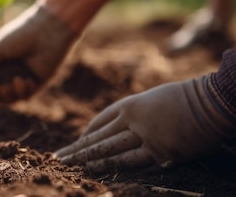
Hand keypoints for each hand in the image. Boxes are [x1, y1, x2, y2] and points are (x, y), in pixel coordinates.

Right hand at [0, 3, 76, 103]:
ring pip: (12, 98)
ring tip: (15, 80)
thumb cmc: (20, 34)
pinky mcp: (37, 82)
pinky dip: (24, 91)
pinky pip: (27, 95)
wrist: (46, 30)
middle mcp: (9, 74)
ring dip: (11, 94)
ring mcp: (23, 79)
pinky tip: (26, 80)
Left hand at [54, 76, 234, 172]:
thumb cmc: (183, 98)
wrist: (210, 102)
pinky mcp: (159, 151)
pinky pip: (132, 161)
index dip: (85, 135)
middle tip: (59, 157)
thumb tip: (120, 127)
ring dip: (88, 160)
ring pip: (109, 151)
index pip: (99, 123)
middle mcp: (131, 120)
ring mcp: (144, 136)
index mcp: (129, 105)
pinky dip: (113, 167)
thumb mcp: (151, 99)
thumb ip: (134, 114)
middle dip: (77, 150)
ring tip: (71, 166)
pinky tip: (98, 171)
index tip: (74, 143)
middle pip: (98, 138)